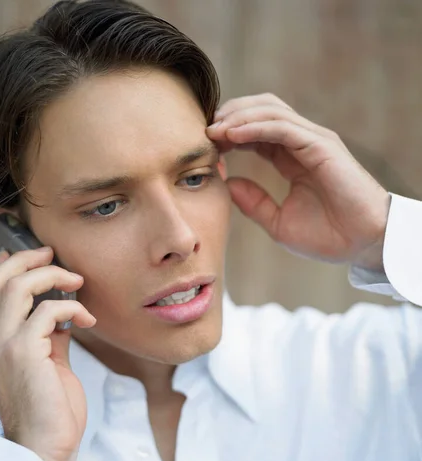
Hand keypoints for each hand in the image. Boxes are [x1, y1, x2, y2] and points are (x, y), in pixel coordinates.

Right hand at [0, 248, 95, 460]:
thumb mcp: (46, 366)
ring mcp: (3, 345)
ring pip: (17, 287)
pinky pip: (49, 311)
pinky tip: (88, 320)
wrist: (45, 448)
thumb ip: (49, 339)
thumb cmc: (49, 410)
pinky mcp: (24, 352)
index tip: (33, 255)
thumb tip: (63, 316)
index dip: (6, 266)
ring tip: (77, 281)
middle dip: (26, 259)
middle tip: (53, 255)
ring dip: (52, 275)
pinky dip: (73, 307)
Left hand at [207, 93, 390, 269]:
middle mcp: (302, 142)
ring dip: (237, 117)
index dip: (228, 132)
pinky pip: (282, 127)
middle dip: (229, 115)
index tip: (204, 144)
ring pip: (269, 111)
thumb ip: (254, 202)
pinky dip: (254, 127)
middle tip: (203, 131)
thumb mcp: (278, 221)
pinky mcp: (321, 145)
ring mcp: (313, 140)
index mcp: (292, 157)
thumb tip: (227, 185)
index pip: (255, 131)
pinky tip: (231, 135)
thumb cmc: (328, 235)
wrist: (362, 245)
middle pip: (260, 110)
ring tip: (212, 130)